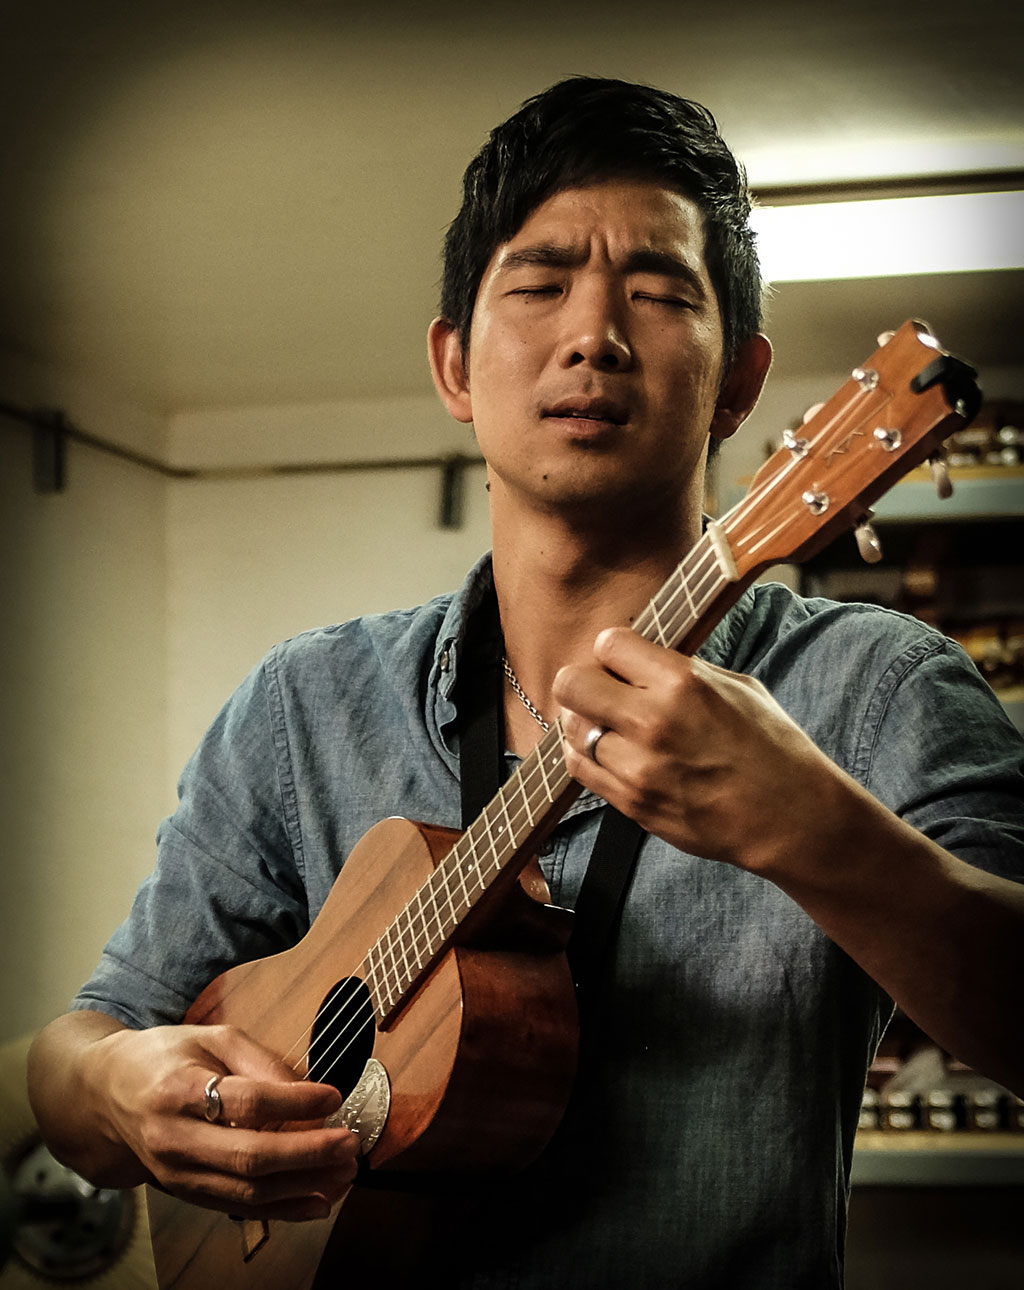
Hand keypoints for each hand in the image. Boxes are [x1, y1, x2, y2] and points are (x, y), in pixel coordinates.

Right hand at [92, 1021, 358, 1220]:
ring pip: (247, 1191)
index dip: (295, 1101)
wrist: (106, 1093)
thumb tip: (307, 1087)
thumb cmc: (165, 1057)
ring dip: (303, 1186)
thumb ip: (260, 1059)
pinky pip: (237, 1207)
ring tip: (344, 1172)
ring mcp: (176, 1172)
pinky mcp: (184, 1192)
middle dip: (308, 1154)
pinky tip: (318, 1201)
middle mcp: (174, 1137)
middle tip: (350, 1143)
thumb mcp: (211, 1037)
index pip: (246, 1101)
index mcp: (179, 1089)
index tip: (333, 1095)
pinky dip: (282, 1209)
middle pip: (249, 1156)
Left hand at [554, 627, 844, 873]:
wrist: (789, 818)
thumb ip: (681, 670)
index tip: (622, 661)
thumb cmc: (772, 748)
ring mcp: (637, 767)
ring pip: (571, 729)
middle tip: (602, 691)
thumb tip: (640, 659)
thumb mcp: (737, 686)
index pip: (608, 644)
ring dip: (586, 723)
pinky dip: (587, 756)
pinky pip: (580, 769)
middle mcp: (652, 721)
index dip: (612, 651)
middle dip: (584, 682)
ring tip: (612, 727)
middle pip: (571, 684)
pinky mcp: (631, 802)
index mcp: (682, 683)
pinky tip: (610, 753)